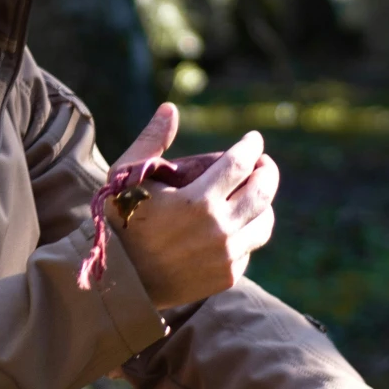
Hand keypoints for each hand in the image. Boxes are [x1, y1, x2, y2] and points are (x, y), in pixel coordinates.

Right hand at [108, 103, 279, 310]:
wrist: (120, 280)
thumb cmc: (121, 222)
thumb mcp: (127, 177)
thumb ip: (151, 141)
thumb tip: (170, 108)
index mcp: (197, 201)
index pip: (240, 164)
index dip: (251, 146)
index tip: (253, 139)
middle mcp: (219, 229)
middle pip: (263, 191)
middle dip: (267, 170)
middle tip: (262, 163)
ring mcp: (226, 256)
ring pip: (264, 222)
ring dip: (264, 203)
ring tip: (254, 194)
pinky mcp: (227, 276)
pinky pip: (249, 248)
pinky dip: (247, 233)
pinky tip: (236, 225)